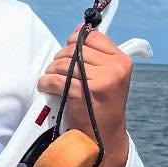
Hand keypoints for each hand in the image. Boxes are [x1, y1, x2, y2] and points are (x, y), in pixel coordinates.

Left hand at [36, 27, 131, 166]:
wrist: (103, 139)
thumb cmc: (101, 107)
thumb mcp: (105, 77)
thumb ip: (94, 53)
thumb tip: (80, 27)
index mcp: (122, 61)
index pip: (93, 37)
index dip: (75, 42)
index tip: (69, 54)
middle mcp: (116, 68)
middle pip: (75, 49)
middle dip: (60, 59)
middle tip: (57, 72)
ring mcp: (103, 81)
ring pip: (64, 63)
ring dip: (51, 71)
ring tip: (52, 80)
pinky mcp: (86, 94)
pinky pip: (57, 80)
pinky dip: (46, 83)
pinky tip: (46, 87)